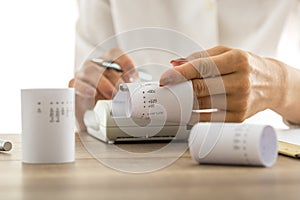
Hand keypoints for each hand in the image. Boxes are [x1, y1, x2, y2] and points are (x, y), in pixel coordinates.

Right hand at [69, 48, 137, 130]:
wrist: (92, 115)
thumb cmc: (108, 100)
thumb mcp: (122, 93)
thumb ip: (130, 88)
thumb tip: (141, 90)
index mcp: (107, 63)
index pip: (115, 54)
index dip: (125, 62)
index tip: (132, 78)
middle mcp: (95, 65)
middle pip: (105, 65)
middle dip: (117, 80)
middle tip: (123, 92)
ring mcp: (83, 74)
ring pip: (90, 71)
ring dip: (103, 83)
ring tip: (111, 95)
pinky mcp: (74, 86)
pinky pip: (77, 83)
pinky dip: (85, 88)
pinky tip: (92, 93)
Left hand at [160, 46, 287, 122]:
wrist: (272, 84)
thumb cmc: (246, 66)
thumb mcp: (226, 53)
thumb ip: (200, 57)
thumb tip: (175, 64)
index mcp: (238, 60)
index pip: (202, 67)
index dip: (180, 73)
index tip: (165, 78)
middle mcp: (241, 81)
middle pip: (201, 87)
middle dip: (180, 89)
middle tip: (168, 89)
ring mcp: (241, 102)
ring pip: (202, 104)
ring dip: (185, 103)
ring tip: (177, 98)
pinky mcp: (239, 118)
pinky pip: (209, 120)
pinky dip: (194, 116)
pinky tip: (188, 111)